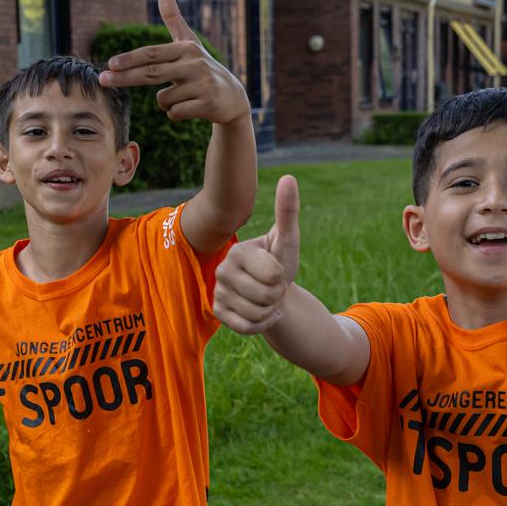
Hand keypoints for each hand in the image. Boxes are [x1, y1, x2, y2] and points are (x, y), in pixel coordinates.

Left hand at [98, 0, 249, 123]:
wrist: (232, 97)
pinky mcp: (208, 105)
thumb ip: (174, 18)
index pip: (152, 53)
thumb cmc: (202, 68)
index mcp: (187, 49)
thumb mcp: (189, 43)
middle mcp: (195, 64)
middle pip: (152, 74)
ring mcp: (203, 85)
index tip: (110, 64)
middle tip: (103, 81)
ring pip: (163, 99)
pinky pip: (175, 113)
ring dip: (165, 102)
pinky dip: (176, 113)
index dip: (129, 59)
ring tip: (182, 97)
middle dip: (125, 78)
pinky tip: (190, 107)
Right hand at [214, 176, 299, 333]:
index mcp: (238, 251)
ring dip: (270, 310)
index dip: (283, 277)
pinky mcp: (218, 313)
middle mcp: (221, 270)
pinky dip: (262, 324)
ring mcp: (217, 293)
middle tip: (272, 287)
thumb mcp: (287, 239)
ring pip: (257, 313)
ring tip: (266, 299)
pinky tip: (263, 314)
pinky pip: (247, 327)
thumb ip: (288, 211)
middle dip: (277, 295)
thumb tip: (289, 178)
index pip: (273, 274)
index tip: (277, 271)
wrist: (273, 291)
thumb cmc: (280, 262)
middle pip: (265, 295)